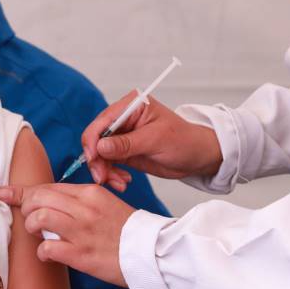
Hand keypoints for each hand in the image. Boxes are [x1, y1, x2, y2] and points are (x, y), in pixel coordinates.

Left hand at [0, 183, 135, 286]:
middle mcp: (84, 208)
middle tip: (27, 219)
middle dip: (25, 208)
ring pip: (39, 217)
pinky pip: (47, 247)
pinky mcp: (81, 254)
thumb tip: (51, 203)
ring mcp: (82, 231)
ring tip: (38, 234)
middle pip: (39, 198)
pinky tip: (49, 254)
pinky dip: (42, 251)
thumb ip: (79, 202)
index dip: (24, 191)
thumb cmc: (127, 232)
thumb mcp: (105, 204)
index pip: (49, 187)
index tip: (5, 193)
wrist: (151, 253)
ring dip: (32, 227)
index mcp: (90, 193)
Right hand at [82, 92, 222, 186]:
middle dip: (97, 160)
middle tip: (103, 178)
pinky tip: (123, 181)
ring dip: (104, 170)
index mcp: (131, 106)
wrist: (196, 156)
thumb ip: (126, 143)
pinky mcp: (124, 151)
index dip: (93, 140)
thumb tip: (100, 146)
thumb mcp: (155, 140)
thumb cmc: (184, 140)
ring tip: (118, 183)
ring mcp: (122, 136)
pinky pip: (108, 163)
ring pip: (100, 154)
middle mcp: (123, 118)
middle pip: (96, 138)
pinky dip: (111, 174)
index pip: (102, 121)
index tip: (93, 159)